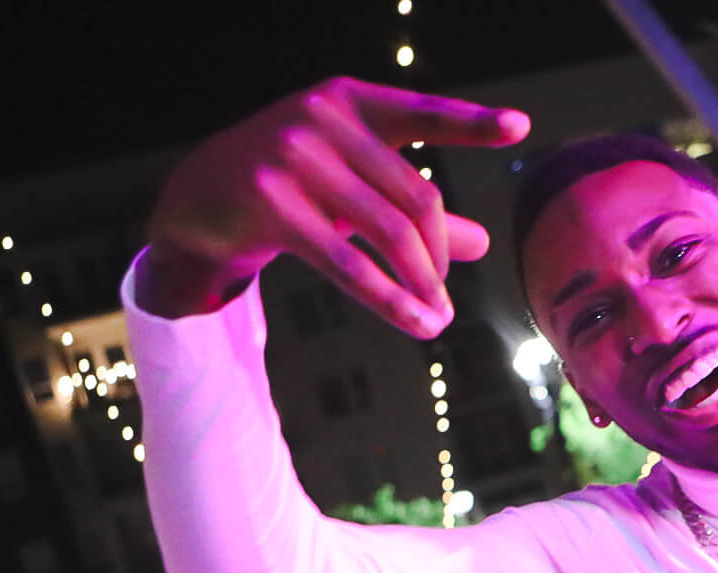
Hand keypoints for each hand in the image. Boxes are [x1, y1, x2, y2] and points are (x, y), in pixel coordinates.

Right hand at [141, 77, 528, 333]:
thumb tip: (483, 243)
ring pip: (389, 233)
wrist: (197, 200)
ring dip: (423, 285)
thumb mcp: (352, 187)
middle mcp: (323, 120)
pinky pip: (348, 263)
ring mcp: (294, 158)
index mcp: (350, 102)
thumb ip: (413, 208)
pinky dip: (391, 301)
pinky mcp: (271, 205)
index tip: (520, 126)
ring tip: (438, 319)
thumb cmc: (290, 186)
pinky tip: (419, 325)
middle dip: (440, 256)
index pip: (423, 112)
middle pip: (417, 197)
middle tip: (446, 298)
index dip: (472, 123)